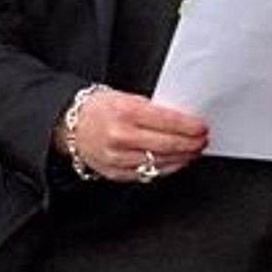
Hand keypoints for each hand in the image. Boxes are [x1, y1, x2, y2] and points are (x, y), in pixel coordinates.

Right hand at [56, 86, 208, 182]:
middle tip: (202, 140)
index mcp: (124, 112)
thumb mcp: (125, 98)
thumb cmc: (98, 109)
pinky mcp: (115, 172)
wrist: (68, 125)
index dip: (190, 126)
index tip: (202, 127)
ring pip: (160, 162)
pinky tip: (175, 162)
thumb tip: (182, 121)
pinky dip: (165, 168)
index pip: (167, 121)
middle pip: (167, 144)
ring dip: (182, 158)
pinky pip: (147, 174)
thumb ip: (152, 110)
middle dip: (190, 144)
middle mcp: (120, 136)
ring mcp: (117, 158)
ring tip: (192, 152)